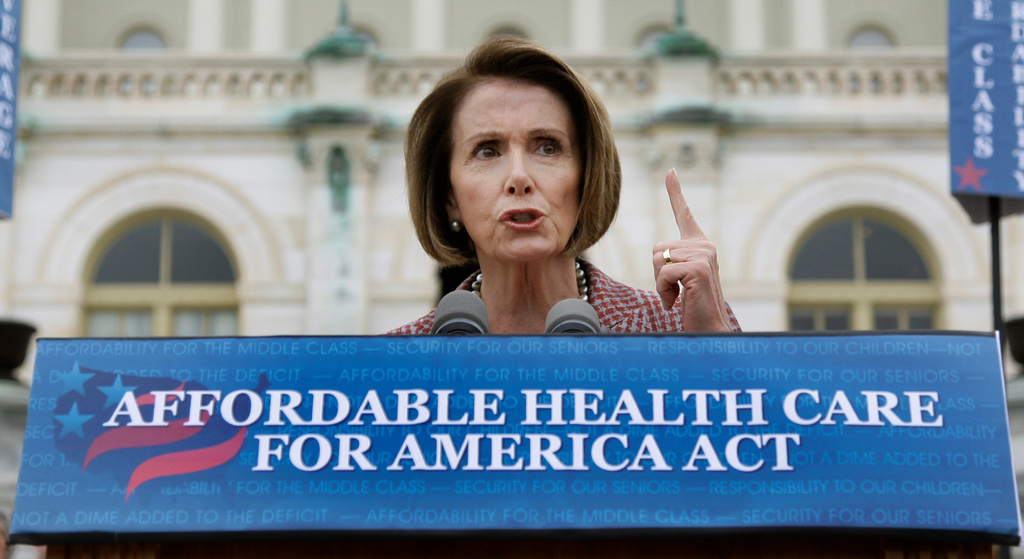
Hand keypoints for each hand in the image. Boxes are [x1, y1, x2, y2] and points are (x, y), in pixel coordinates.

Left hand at [652, 168, 732, 331]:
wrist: (709, 330)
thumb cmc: (692, 308)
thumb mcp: (679, 279)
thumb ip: (672, 262)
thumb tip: (660, 254)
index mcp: (700, 246)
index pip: (685, 214)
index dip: (676, 192)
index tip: (670, 171)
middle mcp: (705, 246)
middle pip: (656, 248)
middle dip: (656, 274)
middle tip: (673, 292)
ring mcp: (704, 255)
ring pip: (657, 260)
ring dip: (659, 284)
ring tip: (678, 297)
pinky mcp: (698, 268)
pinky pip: (662, 273)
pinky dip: (663, 291)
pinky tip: (676, 302)